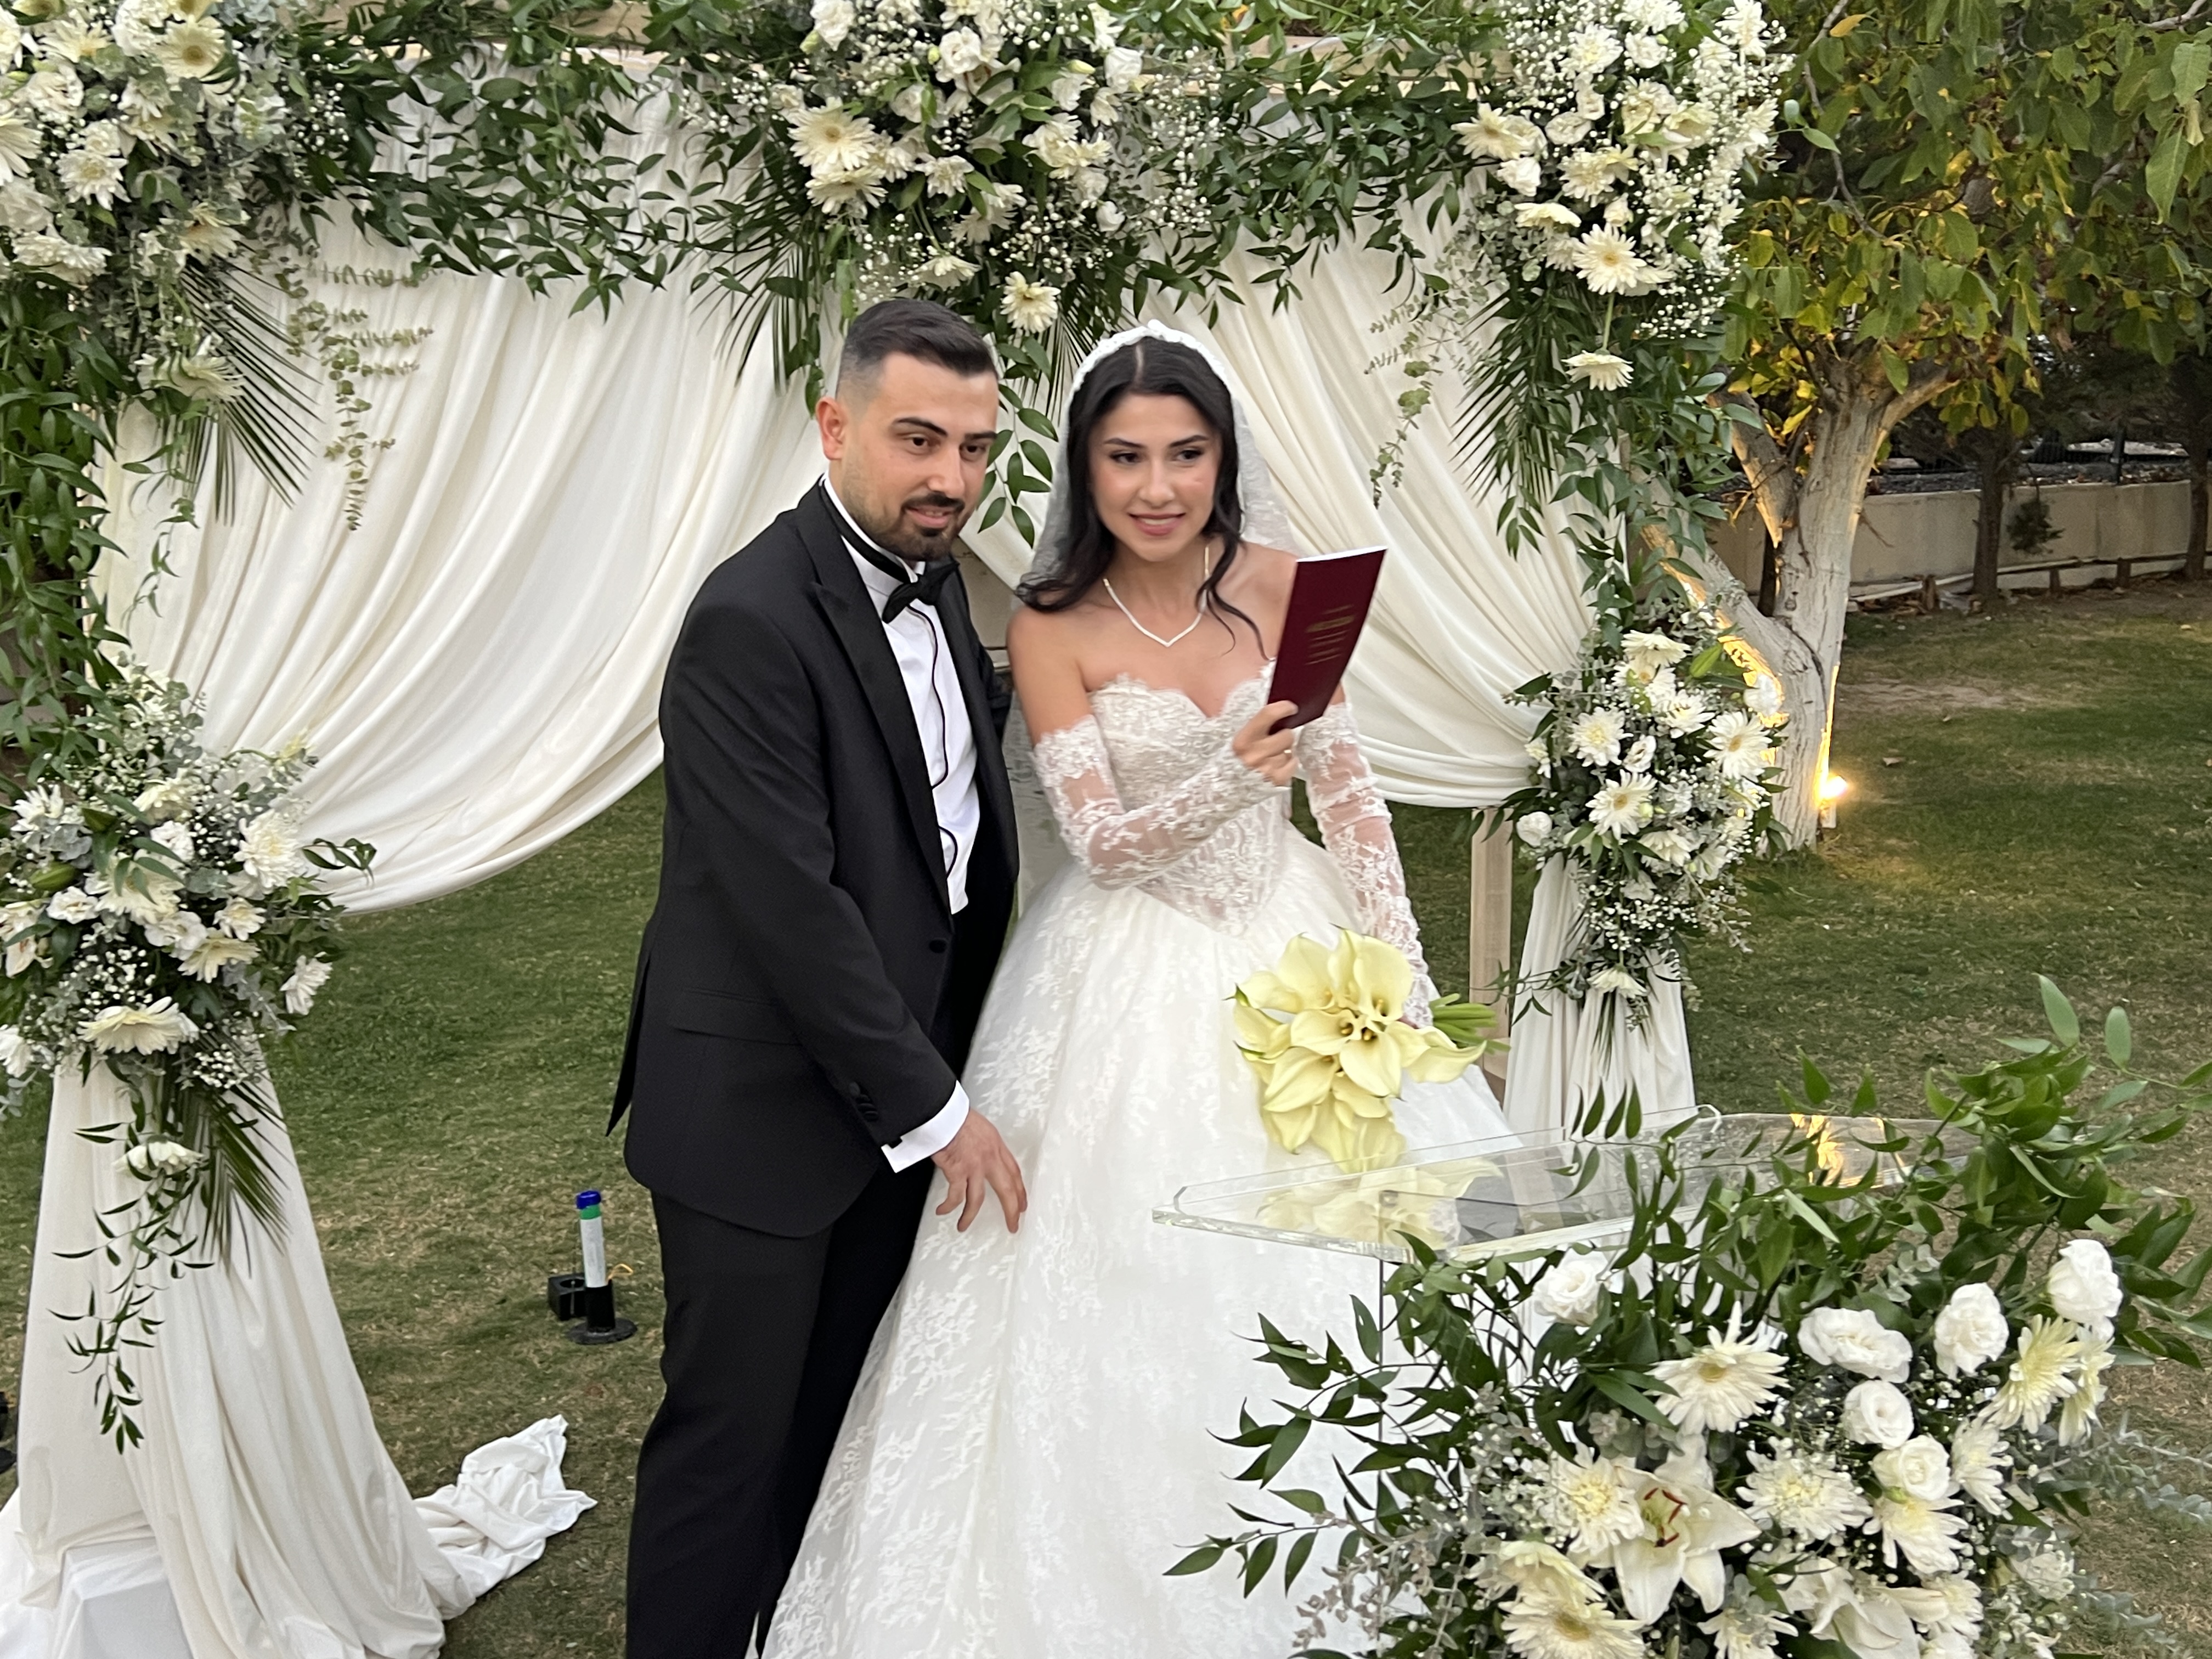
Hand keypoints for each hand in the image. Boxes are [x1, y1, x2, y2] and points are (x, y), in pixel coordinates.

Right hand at [933, 1108, 1027, 1233]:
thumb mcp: (980, 1128)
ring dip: (970, 1216)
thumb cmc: (956, 1116)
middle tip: (1012, 1224)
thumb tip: (980, 1153)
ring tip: (964, 1225)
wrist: (944, 1113)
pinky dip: (948, 1206)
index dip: (1020, 1191)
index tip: (1021, 1203)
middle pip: (1006, 1190)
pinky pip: (955, 1196)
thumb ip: (984, 1144)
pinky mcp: (957, 1172)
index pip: (1014, 1173)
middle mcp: (989, 1158)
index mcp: (996, 1146)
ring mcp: (974, 1166)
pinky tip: (943, 1210)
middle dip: (1011, 1210)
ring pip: (977, 1200)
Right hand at [1233, 701, 1299, 786]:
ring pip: (1290, 751)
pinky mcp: (1275, 781)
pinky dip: (1289, 763)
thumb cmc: (1235, 758)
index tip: (1290, 708)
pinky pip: (1293, 764)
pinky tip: (1278, 763)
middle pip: (1287, 735)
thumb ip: (1255, 724)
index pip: (1268, 715)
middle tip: (1276, 738)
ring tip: (1272, 754)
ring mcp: (1266, 770)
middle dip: (1284, 735)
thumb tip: (1276, 709)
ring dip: (1285, 751)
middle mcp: (1253, 756)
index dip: (1283, 708)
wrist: (1227, 786)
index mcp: (1242, 741)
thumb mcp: (1238, 738)